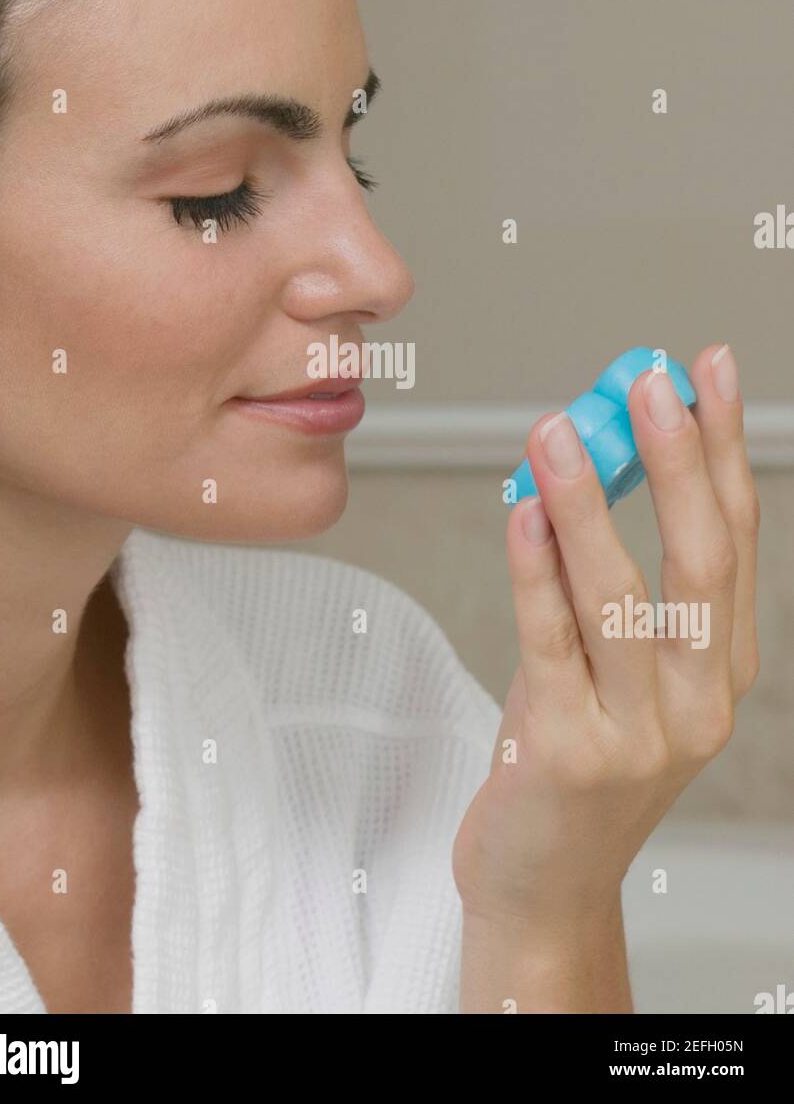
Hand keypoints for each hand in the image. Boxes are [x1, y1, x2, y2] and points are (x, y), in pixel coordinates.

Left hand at [453, 343, 758, 929]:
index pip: (735, 541)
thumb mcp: (608, 665)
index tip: (709, 373)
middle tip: (650, 381)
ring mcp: (640, 736)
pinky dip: (537, 573)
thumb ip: (604, 578)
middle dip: (680, 461)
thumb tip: (583, 461)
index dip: (722, 451)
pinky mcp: (569, 756)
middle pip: (700, 563)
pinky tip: (522, 513)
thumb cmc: (571, 757)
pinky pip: (552, 645)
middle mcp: (698, 705)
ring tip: (558, 430)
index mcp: (721, 672)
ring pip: (622, 600)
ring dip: (589, 504)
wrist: (543, 885)